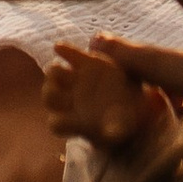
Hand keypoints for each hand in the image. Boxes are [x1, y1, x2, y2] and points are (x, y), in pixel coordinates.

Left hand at [42, 42, 174, 152]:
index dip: (60, 123)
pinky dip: (64, 50)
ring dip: (54, 73)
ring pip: (54, 75)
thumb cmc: (124, 119)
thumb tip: (111, 134)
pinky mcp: (85, 61)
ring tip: (56, 69)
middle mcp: (69, 100)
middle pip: (49, 97)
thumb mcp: (123, 127)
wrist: (133, 99)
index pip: (57, 124)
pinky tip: (59, 47)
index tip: (68, 119)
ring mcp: (75, 79)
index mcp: (74, 120)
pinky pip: (69, 53)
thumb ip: (116, 129)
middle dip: (49, 93)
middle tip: (53, 89)